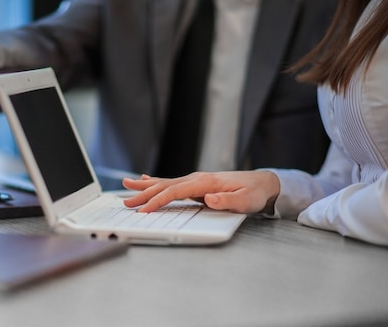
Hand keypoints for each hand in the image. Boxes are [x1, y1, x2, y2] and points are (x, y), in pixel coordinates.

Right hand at [122, 171, 280, 213]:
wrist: (262, 183)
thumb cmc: (254, 193)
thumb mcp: (246, 200)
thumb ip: (228, 201)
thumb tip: (209, 199)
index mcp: (205, 182)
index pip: (175, 191)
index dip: (157, 200)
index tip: (144, 209)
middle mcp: (197, 178)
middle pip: (164, 186)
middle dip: (144, 194)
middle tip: (126, 202)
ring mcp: (195, 180)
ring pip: (165, 182)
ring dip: (145, 185)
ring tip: (126, 185)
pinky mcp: (196, 184)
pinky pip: (171, 183)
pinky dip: (155, 181)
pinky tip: (145, 179)